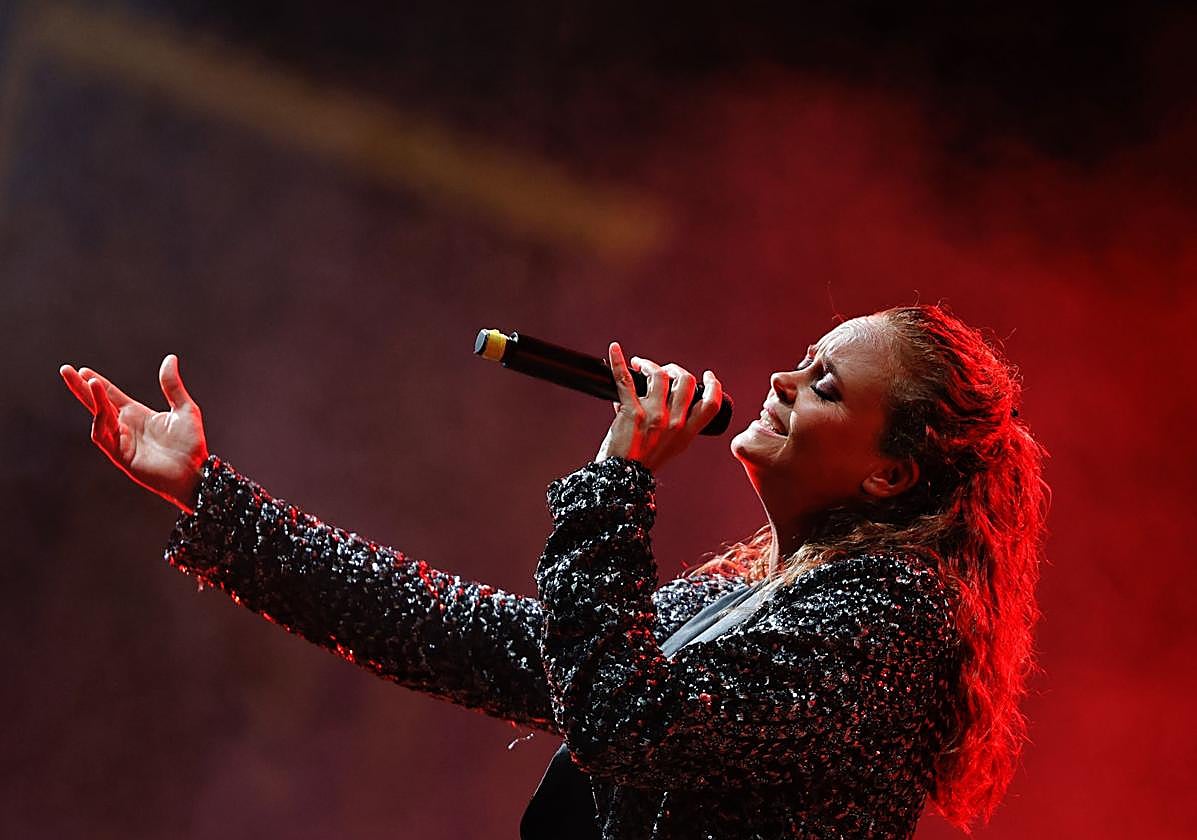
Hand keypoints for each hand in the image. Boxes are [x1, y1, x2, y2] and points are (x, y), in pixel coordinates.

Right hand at [59, 354, 209, 512]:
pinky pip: (104, 438)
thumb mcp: (185, 408)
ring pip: (99, 417)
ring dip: (94, 400)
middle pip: (96, 403)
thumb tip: (170, 358)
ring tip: (91, 382)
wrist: (195, 473)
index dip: (97, 383)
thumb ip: (172, 385)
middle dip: (80, 387)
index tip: (83, 370)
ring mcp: (121, 441)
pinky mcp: (121, 456)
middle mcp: (125, 426)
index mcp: (137, 414)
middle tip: (65, 369)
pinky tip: (101, 410)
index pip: (111, 395)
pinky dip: (100, 423)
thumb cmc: (191, 445)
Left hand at [595, 342, 723, 472]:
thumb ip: (671, 423)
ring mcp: (654, 416)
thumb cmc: (641, 464)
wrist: (620, 478)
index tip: (707, 375)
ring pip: (659, 375)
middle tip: (663, 370)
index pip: (710, 404)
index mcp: (687, 433)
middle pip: (686, 382)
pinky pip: (625, 379)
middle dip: (675, 369)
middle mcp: (674, 423)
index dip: (713, 386)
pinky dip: (618, 361)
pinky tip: (614, 350)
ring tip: (639, 365)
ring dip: (649, 364)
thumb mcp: (668, 447)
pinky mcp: (631, 412)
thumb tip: (651, 394)